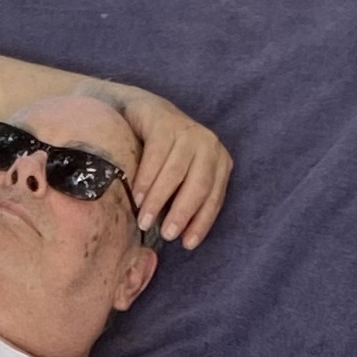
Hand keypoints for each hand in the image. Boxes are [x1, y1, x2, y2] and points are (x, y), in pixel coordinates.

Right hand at [106, 86, 230, 249]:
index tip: (187, 244)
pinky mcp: (166, 123)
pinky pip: (157, 156)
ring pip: (176, 172)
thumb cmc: (163, 154)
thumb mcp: (181, 176)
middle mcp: (209, 145)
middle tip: (166, 235)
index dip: (201, 222)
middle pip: (199, 185)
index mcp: (219, 162)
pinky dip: (146, 179)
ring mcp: (188, 131)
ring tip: (144, 220)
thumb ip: (184, 197)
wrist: (142, 112)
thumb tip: (177, 236)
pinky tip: (136, 196)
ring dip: (159, 200)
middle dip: (182, 212)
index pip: (214, 197)